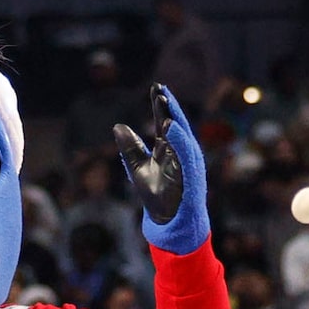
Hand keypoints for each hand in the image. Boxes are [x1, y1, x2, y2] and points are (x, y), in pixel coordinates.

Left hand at [112, 84, 209, 255]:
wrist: (168, 220)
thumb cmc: (156, 195)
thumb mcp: (137, 168)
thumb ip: (131, 148)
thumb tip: (118, 126)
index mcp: (169, 148)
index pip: (165, 122)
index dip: (161, 105)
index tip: (155, 87)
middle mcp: (181, 152)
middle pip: (175, 123)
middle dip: (168, 106)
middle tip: (159, 88)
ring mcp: (187, 163)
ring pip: (182, 135)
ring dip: (174, 117)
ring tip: (164, 101)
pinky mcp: (190, 174)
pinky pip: (185, 154)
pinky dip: (178, 139)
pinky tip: (170, 125)